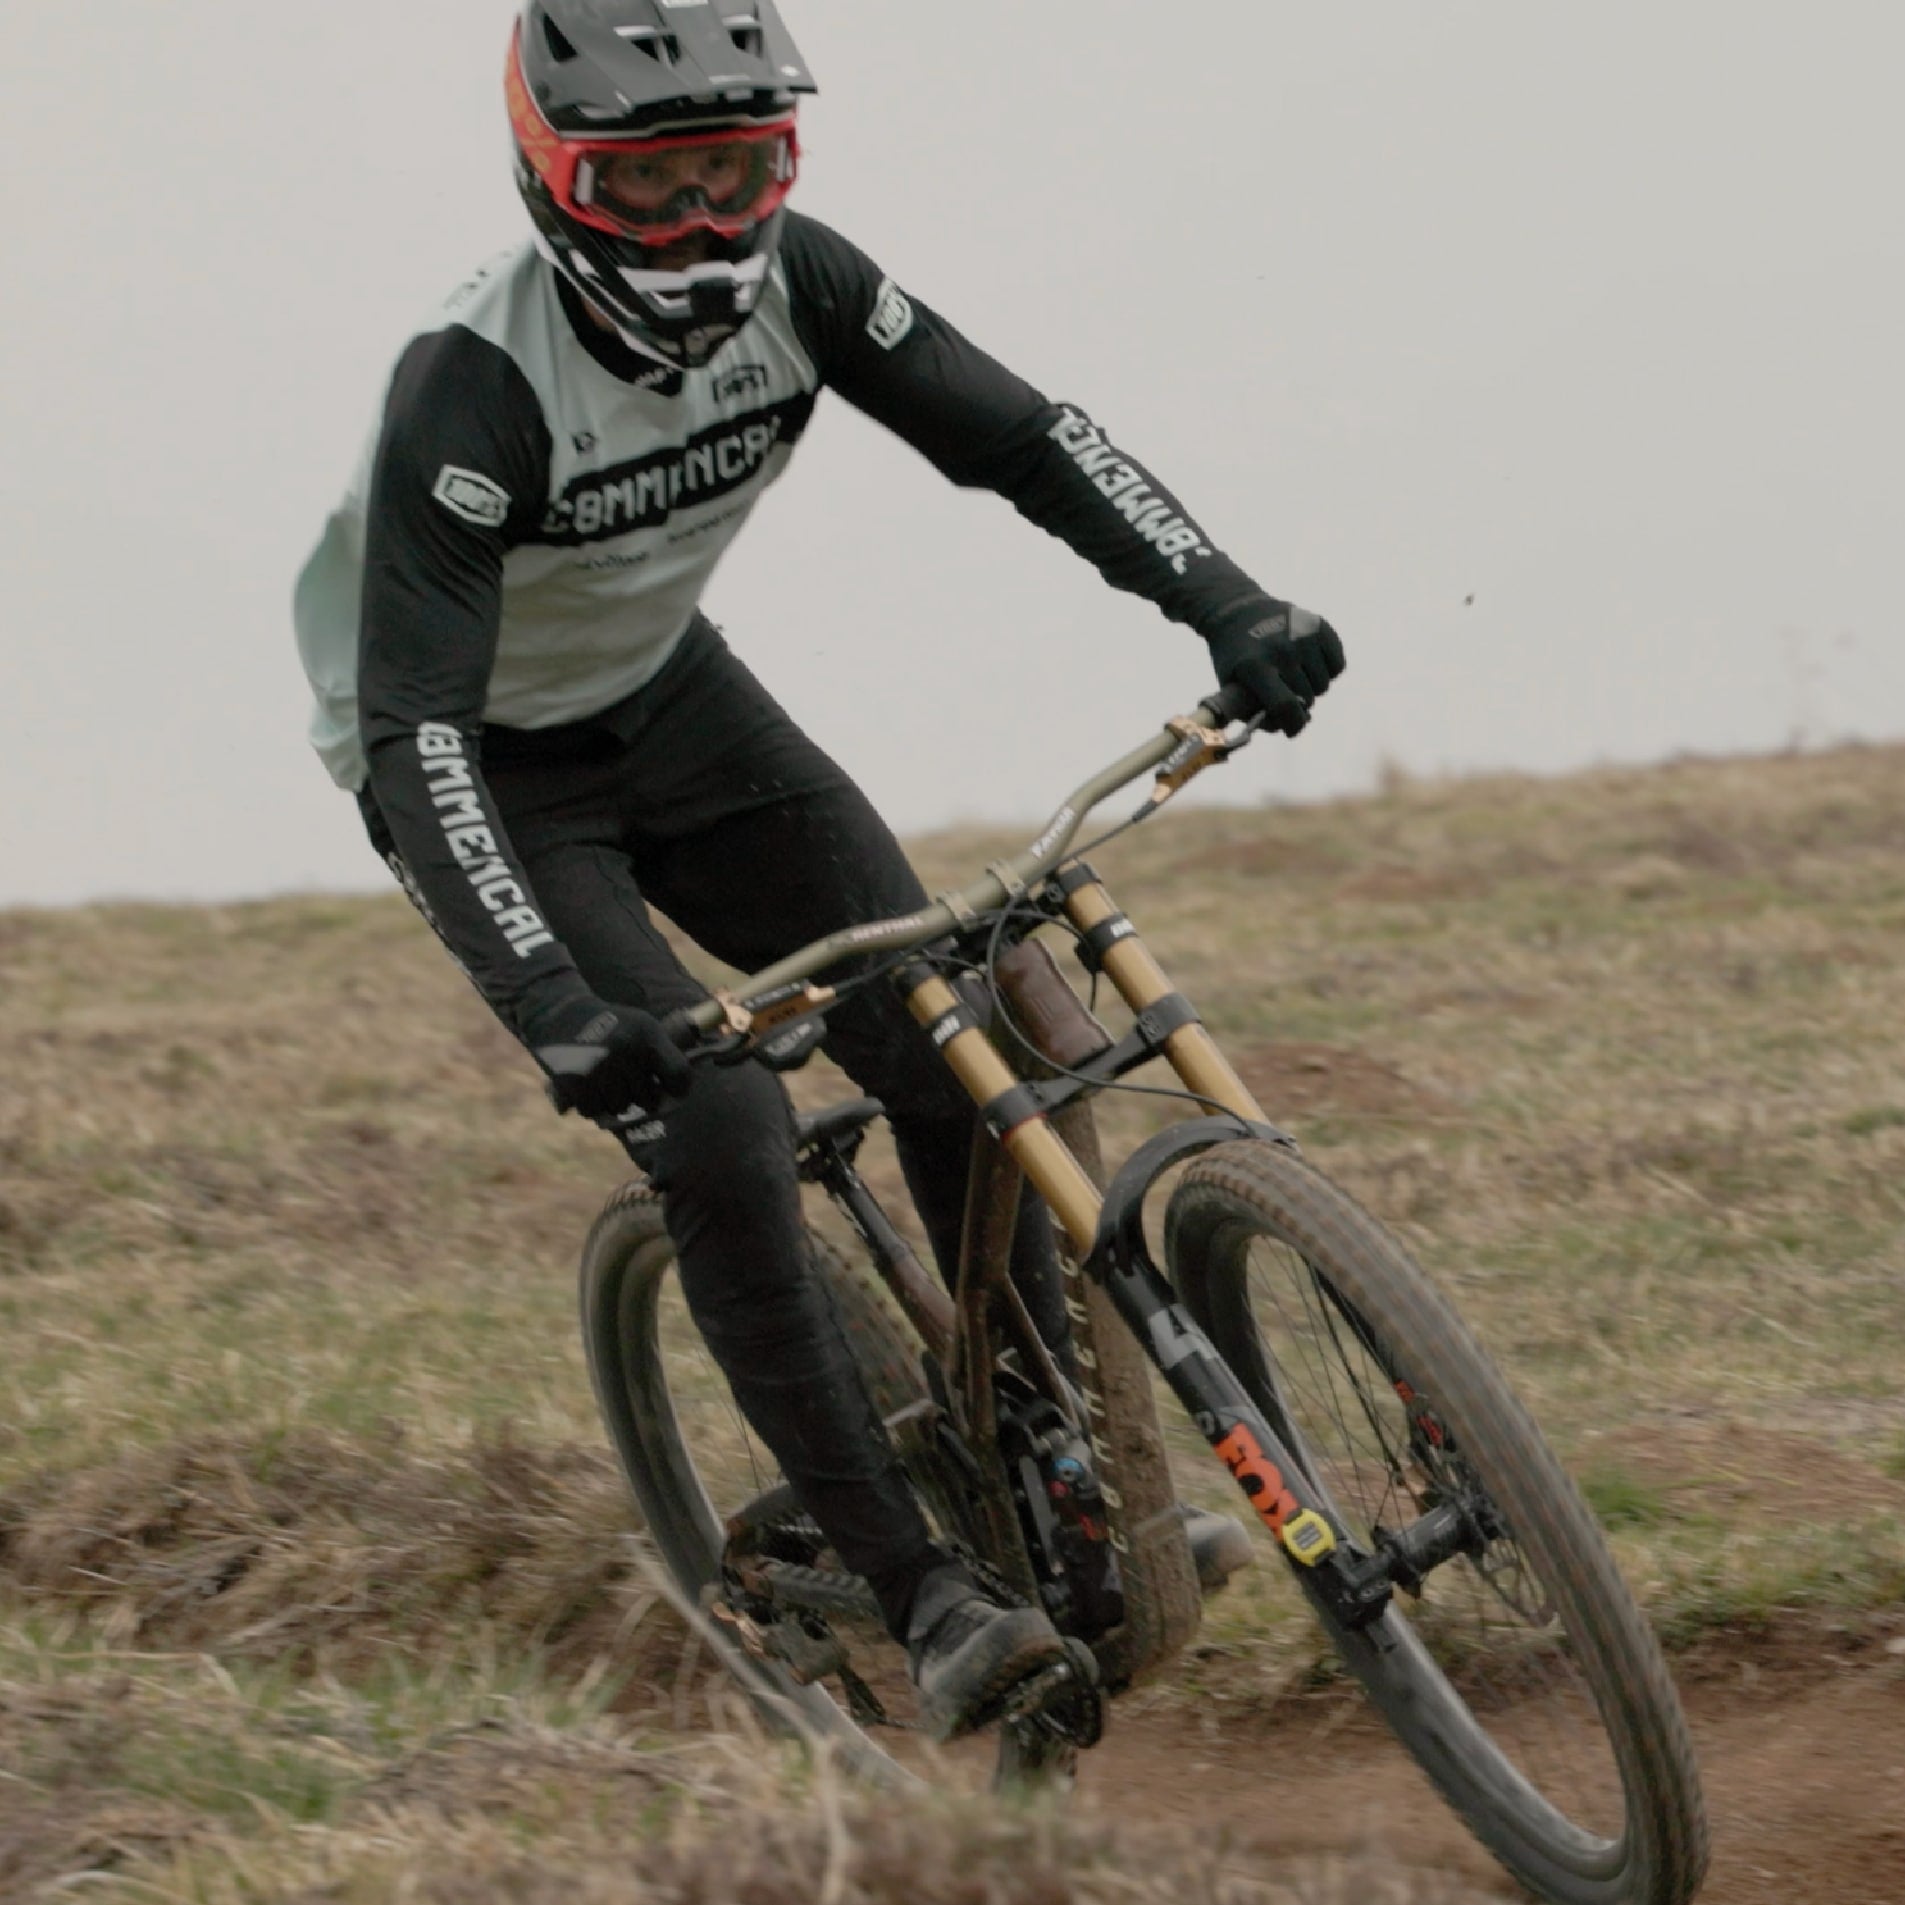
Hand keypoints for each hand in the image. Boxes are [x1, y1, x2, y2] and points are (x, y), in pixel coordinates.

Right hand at [535, 1001, 692, 1119]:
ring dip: (616, 1103)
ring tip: (608, 1085)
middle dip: (642, 1097)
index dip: (679, 1088)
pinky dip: (593, 1106)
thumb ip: (662, 1054)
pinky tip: (591, 1090)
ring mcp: (600, 1068)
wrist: (560, 1013)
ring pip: (621, 1108)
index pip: (679, 1074)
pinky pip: (594, 1111)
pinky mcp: (576, 1081)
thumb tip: (678, 1094)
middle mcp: (626, 1051)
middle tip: (630, 1085)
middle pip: (649, 1099)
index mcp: (647, 1035)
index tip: (669, 1089)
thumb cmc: (610, 1024)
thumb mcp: (642, 1025)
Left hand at [1205, 604, 1345, 736]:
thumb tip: (1289, 728)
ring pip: (1324, 685)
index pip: (1285, 706)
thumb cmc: (1234, 658)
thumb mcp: (1231, 686)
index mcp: (1254, 666)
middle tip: (1286, 693)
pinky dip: (1328, 671)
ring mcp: (1302, 636)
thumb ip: (1255, 714)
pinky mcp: (1319, 626)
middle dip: (1299, 704)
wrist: (1238, 610)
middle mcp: (1281, 649)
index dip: (1293, 725)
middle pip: (1307, 697)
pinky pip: (1338, 666)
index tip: (1292, 730)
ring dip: (1313, 688)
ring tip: (1295, 676)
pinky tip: (1309, 664)